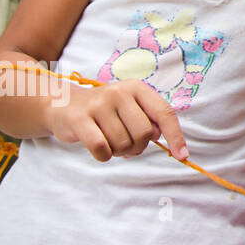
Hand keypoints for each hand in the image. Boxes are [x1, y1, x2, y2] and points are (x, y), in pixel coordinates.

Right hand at [47, 80, 188, 162]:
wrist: (63, 105)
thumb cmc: (105, 111)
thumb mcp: (129, 108)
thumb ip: (148, 120)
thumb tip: (163, 140)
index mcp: (137, 88)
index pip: (164, 113)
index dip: (176, 136)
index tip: (182, 155)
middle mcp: (120, 93)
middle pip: (144, 133)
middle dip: (138, 147)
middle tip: (127, 147)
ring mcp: (99, 105)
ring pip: (122, 143)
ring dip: (119, 152)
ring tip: (111, 143)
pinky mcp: (79, 119)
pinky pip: (102, 148)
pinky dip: (104, 156)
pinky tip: (100, 150)